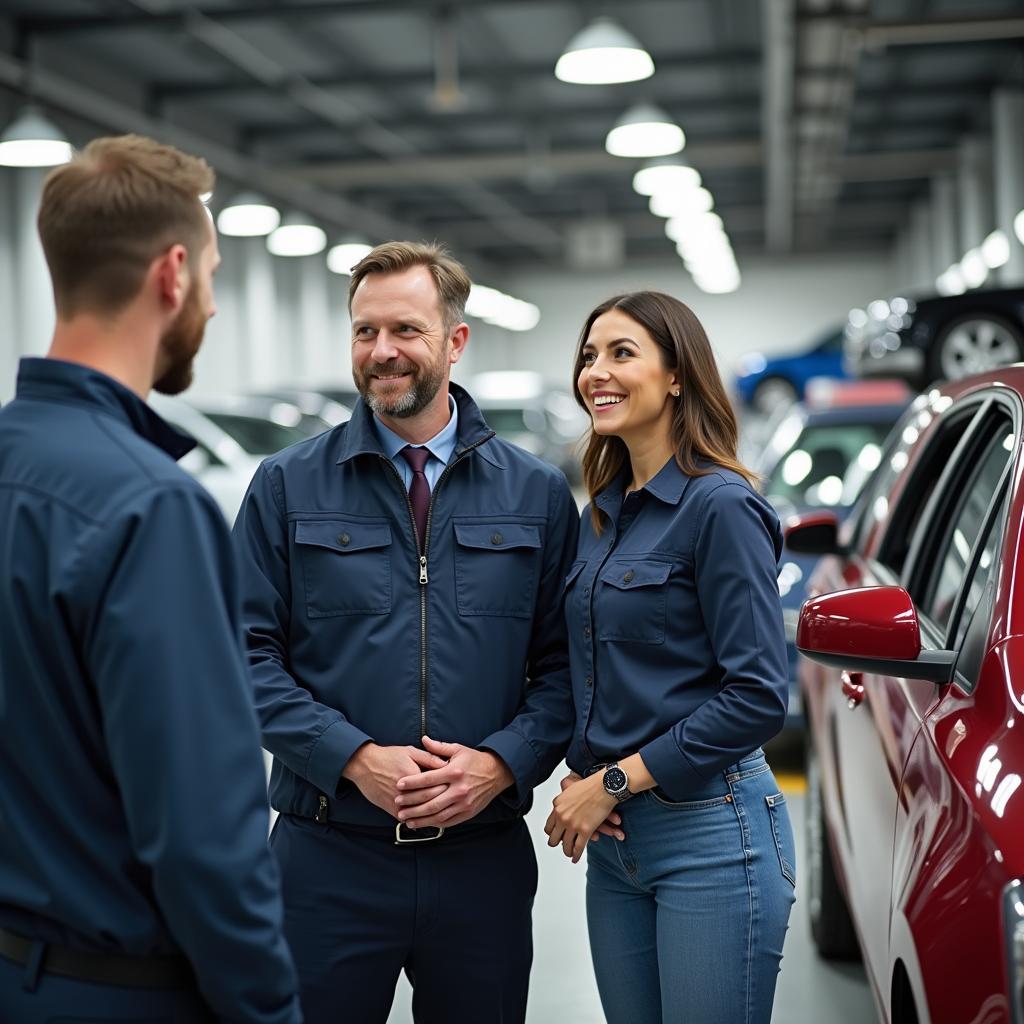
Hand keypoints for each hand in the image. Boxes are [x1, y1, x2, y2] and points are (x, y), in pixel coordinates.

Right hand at [342, 743, 446, 819]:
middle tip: (455, 801)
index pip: (436, 784)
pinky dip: (418, 820)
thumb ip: (429, 757)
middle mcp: (405, 790)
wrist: (364, 765)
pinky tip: (428, 820)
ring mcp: (397, 801)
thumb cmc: (388, 756)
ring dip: (433, 813)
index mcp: (413, 774)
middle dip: (444, 800)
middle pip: (430, 799)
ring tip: (445, 811)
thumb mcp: (410, 752)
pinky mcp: (391, 809)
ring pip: (420, 812)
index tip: (457, 787)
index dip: (449, 787)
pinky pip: (408, 818)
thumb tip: (446, 763)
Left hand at [394, 735, 514, 828]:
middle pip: (430, 800)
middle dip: (411, 803)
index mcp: (454, 772)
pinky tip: (423, 823)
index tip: (399, 785)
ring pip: (437, 814)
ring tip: (406, 819)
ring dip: (420, 818)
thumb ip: (439, 747)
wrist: (497, 773)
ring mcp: (464, 803)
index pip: (428, 779)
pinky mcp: (468, 812)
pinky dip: (434, 823)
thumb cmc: (475, 760)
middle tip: (398, 804)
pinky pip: (448, 821)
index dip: (412, 782)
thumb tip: (423, 739)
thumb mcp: (458, 749)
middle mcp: (459, 789)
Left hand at [544, 772, 617, 862]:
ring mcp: (573, 824)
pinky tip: (576, 858)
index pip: (549, 827)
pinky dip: (576, 856)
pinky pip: (578, 848)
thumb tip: (559, 808)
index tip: (557, 836)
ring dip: (568, 852)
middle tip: (562, 846)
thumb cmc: (591, 786)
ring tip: (570, 854)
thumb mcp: (570, 791)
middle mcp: (562, 816)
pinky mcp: (585, 831)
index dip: (553, 834)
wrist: (605, 785)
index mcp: (557, 806)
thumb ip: (563, 802)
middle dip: (558, 844)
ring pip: (566, 846)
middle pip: (553, 838)